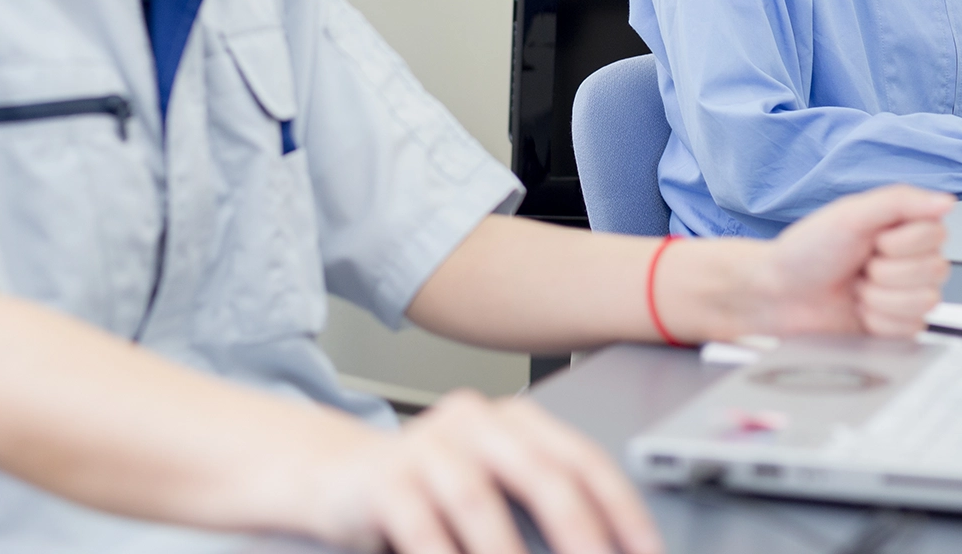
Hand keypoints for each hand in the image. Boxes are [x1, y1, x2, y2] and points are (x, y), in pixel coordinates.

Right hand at [311, 390, 660, 553]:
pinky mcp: (385, 479)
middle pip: (544, 475)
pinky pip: (423, 528)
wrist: (338, 478)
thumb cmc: (431, 492)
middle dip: (583, 536)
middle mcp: (476, 420)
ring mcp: (427, 444)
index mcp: (516, 420)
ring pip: (479, 503)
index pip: (585, 461)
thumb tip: (607, 548)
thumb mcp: (495, 491)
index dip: (624, 512)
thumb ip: (545, 511)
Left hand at [731, 185, 953, 338]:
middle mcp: (910, 261)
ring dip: (881, 297)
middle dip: (886, 271)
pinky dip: (879, 321)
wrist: (779, 295)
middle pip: (935, 270)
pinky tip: (859, 311)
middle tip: (859, 267)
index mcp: (903, 228)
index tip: (872, 240)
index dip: (900, 243)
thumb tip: (946, 201)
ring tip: (857, 289)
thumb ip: (900, 202)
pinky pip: (911, 328)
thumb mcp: (850, 214)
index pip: (937, 234)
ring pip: (926, 301)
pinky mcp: (898, 327)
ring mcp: (906, 295)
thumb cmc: (806, 252)